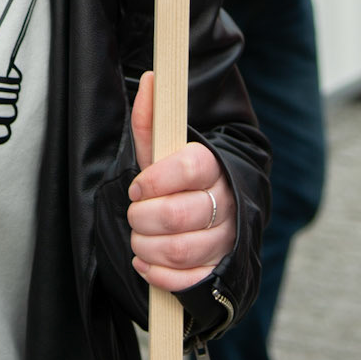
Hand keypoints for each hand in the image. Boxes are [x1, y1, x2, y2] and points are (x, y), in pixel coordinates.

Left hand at [126, 70, 235, 292]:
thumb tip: (150, 78)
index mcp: (213, 167)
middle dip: (142, 218)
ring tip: (139, 237)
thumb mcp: (162, 151)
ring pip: (179, 250)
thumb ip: (151, 119)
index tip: (137, 186)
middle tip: (135, 214)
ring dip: (145, 246)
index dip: (154, 180)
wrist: (209, 218)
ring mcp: (225, 239)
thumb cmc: (176, 180)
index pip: (188, 168)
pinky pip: (186, 281)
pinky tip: (148, 262)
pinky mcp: (219, 270)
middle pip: (176, 215)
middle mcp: (225, 202)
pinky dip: (158, 275)